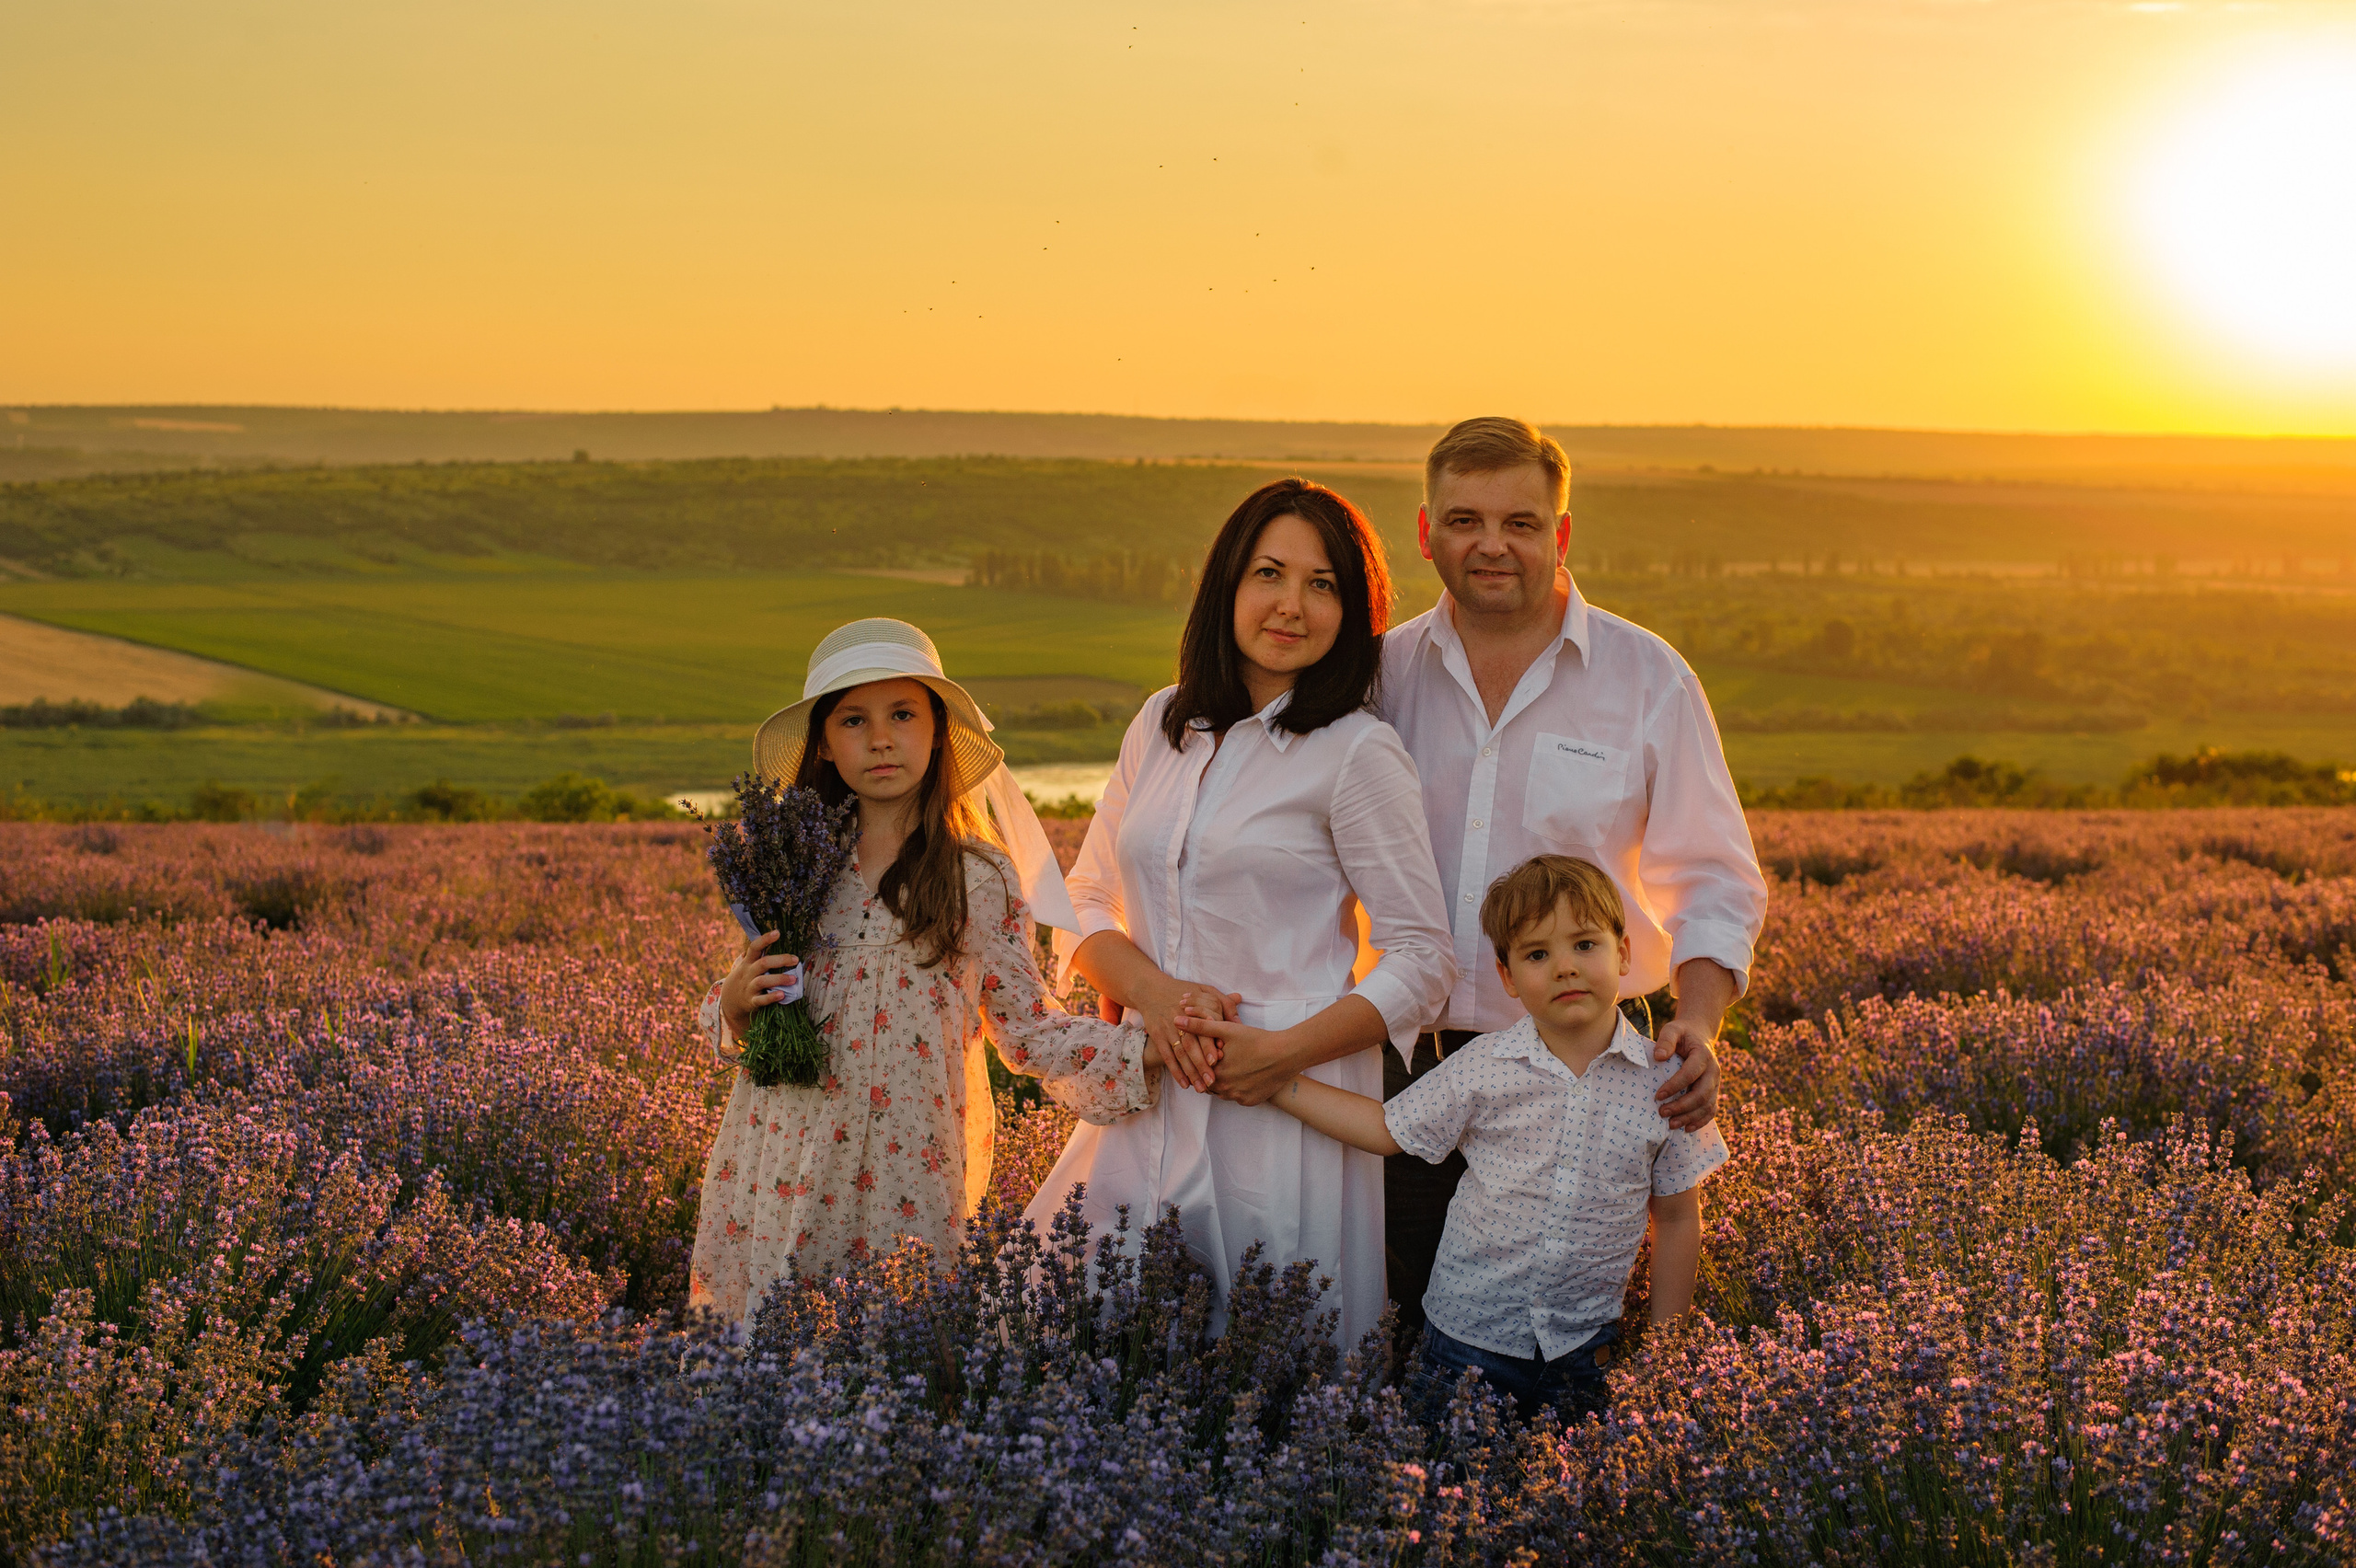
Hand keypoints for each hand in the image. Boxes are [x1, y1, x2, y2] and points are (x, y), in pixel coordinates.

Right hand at [720, 931, 801, 1040]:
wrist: (729, 1001)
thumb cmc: (745, 979)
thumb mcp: (746, 966)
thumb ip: (758, 956)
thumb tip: (775, 940)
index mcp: (748, 962)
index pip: (754, 947)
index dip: (765, 939)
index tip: (777, 932)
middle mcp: (748, 973)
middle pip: (763, 963)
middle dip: (780, 960)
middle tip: (795, 960)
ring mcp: (749, 987)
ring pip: (763, 981)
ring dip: (779, 979)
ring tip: (794, 979)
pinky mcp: (751, 1001)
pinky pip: (761, 1000)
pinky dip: (771, 997)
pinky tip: (782, 995)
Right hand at [1132, 974, 1239, 1092]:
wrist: (1151, 990)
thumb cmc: (1183, 991)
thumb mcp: (1204, 990)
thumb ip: (1223, 1002)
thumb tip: (1239, 1016)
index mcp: (1194, 1010)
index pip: (1202, 1029)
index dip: (1208, 1044)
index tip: (1217, 1059)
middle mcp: (1180, 1020)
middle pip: (1191, 1044)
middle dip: (1201, 1064)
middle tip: (1212, 1081)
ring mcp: (1167, 1029)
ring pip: (1180, 1054)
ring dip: (1190, 1072)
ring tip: (1201, 1088)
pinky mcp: (1158, 1036)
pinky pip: (1167, 1057)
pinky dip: (1175, 1071)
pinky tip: (1184, 1084)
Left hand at [1180, 1011, 1297, 1106]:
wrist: (1286, 1054)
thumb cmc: (1256, 1039)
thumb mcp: (1226, 1029)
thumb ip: (1199, 1026)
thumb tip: (1176, 1020)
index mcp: (1214, 1073)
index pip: (1198, 1070)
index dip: (1201, 1060)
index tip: (1206, 1052)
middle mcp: (1224, 1090)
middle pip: (1209, 1082)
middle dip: (1210, 1072)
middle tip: (1218, 1059)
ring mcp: (1238, 1098)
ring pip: (1223, 1091)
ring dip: (1223, 1081)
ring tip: (1229, 1066)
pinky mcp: (1250, 1101)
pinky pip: (1237, 1096)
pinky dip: (1237, 1088)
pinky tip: (1243, 1075)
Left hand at [1650, 1020, 1718, 1131]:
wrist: (1699, 1035)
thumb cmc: (1682, 1034)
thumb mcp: (1672, 1029)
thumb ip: (1666, 1040)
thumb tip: (1659, 1057)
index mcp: (1703, 1055)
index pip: (1690, 1074)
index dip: (1674, 1086)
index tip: (1658, 1095)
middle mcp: (1713, 1071)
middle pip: (1701, 1094)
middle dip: (1682, 1106)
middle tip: (1662, 1112)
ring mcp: (1716, 1083)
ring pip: (1707, 1105)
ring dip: (1690, 1117)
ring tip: (1671, 1124)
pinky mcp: (1714, 1091)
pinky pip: (1712, 1110)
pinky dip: (1701, 1121)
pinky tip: (1686, 1128)